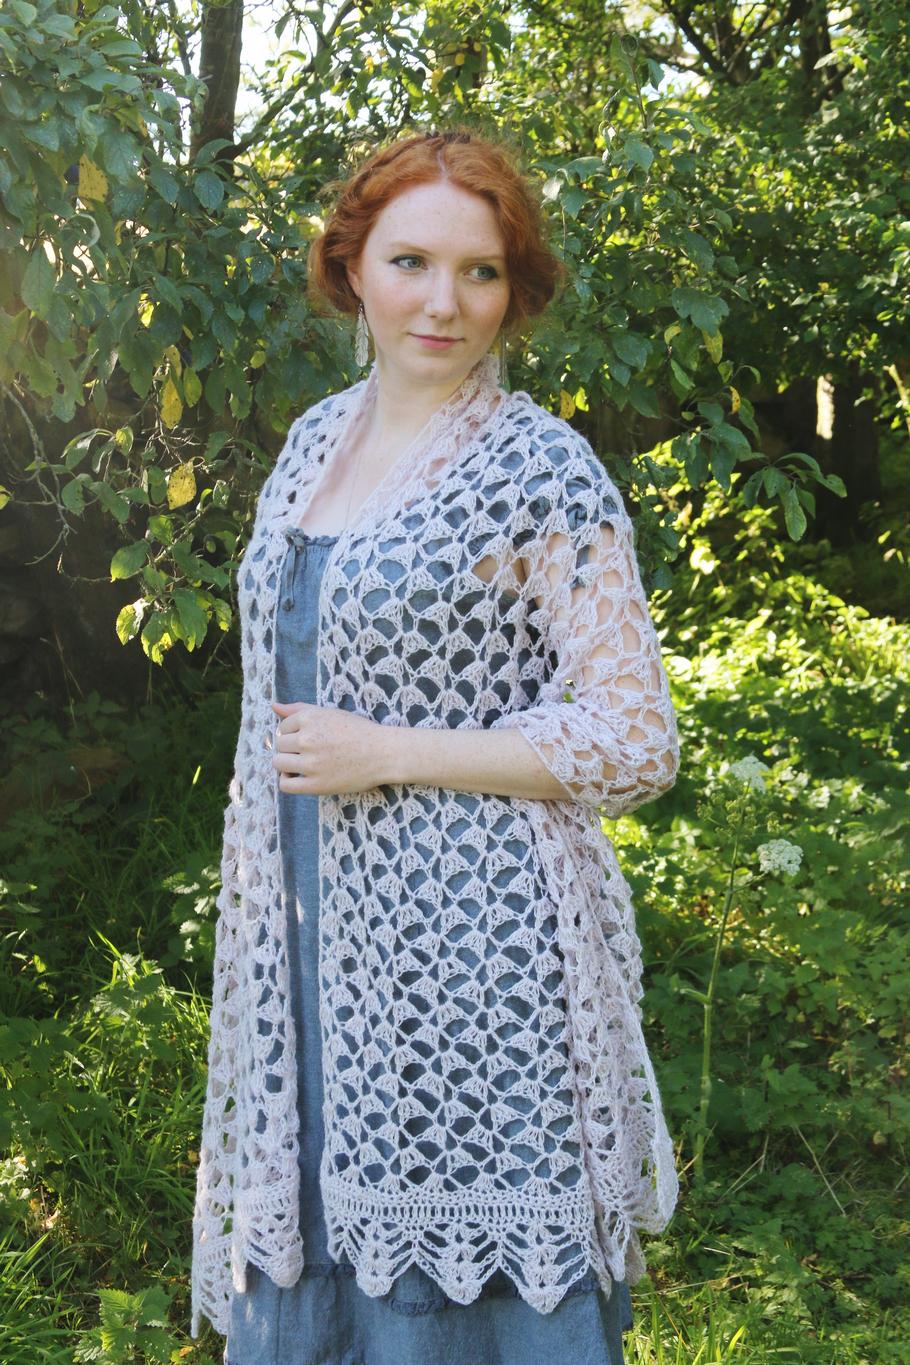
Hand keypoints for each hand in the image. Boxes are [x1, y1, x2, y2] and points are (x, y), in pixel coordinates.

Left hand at [271, 700, 389, 795]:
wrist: (383, 753)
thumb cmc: (358, 731)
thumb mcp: (330, 713)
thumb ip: (299, 709)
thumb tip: (273, 707)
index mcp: (310, 718)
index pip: (282, 727)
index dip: (293, 733)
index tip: (309, 738)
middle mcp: (307, 739)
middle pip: (279, 745)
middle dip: (290, 748)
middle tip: (309, 751)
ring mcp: (311, 763)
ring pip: (278, 763)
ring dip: (286, 764)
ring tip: (302, 764)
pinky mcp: (316, 784)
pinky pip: (285, 784)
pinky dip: (287, 780)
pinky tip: (299, 776)